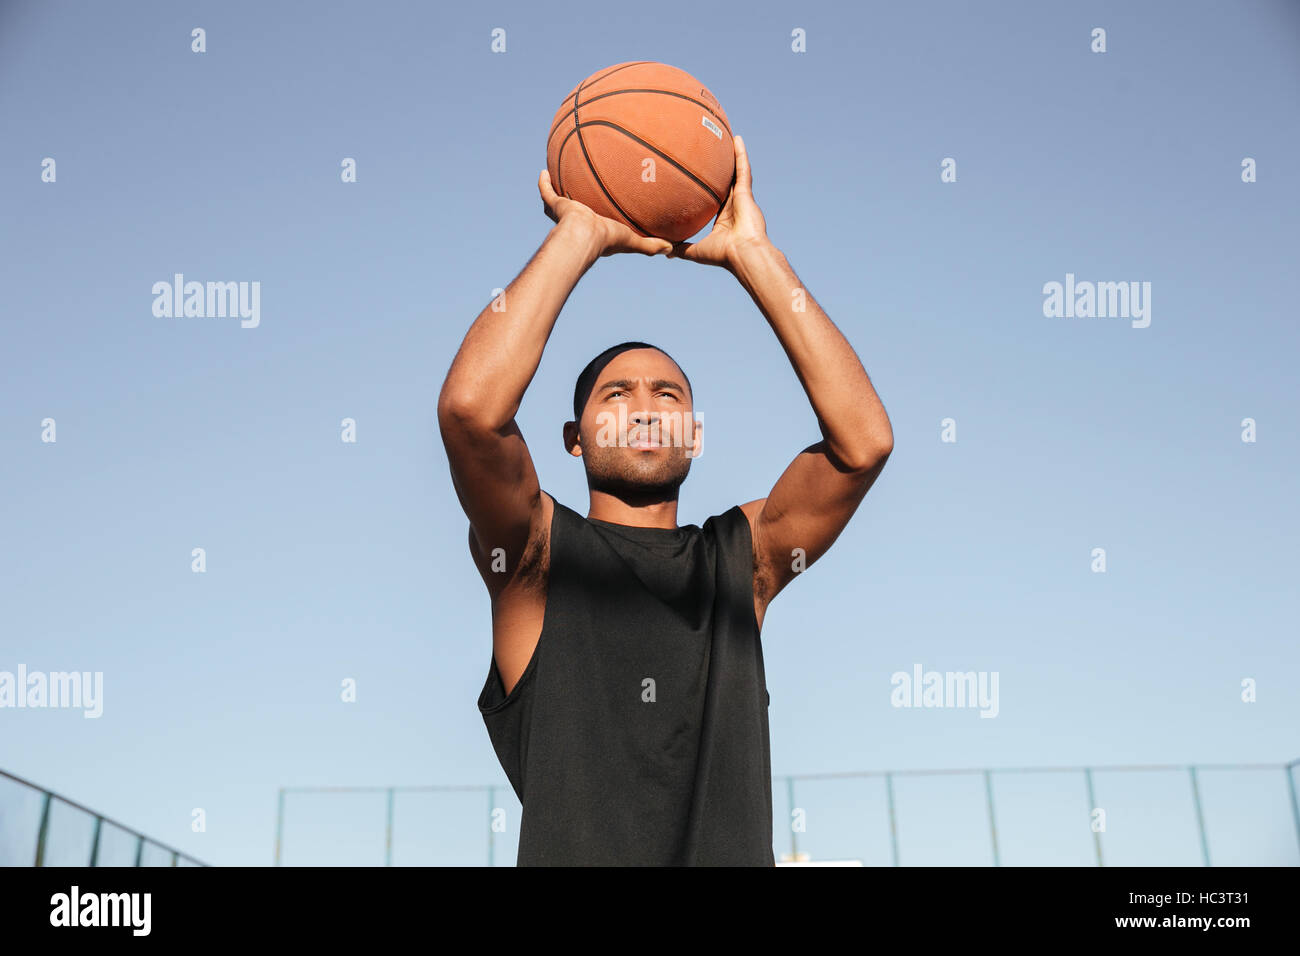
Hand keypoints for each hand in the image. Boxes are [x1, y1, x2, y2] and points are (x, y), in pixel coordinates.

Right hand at [538, 170, 671, 257]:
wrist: (585, 235)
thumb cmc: (608, 239)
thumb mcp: (633, 241)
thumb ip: (651, 245)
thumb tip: (672, 249)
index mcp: (595, 229)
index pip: (597, 223)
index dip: (600, 218)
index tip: (604, 209)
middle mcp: (579, 220)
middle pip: (576, 209)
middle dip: (577, 203)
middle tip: (580, 190)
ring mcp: (565, 213)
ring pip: (558, 201)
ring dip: (558, 192)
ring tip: (559, 177)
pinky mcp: (556, 206)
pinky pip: (546, 192)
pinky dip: (543, 183)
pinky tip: (544, 171)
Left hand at [668, 134, 768, 268]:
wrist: (742, 254)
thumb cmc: (723, 255)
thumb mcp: (696, 251)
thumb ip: (682, 249)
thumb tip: (666, 252)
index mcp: (724, 217)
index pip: (715, 198)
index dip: (709, 188)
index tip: (700, 178)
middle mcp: (733, 205)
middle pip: (726, 180)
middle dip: (721, 168)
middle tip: (712, 152)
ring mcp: (741, 198)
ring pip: (736, 171)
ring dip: (732, 155)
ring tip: (726, 137)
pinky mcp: (747, 193)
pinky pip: (743, 169)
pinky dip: (740, 154)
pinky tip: (736, 139)